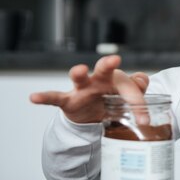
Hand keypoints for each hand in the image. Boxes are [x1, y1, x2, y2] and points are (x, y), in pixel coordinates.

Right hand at [29, 55, 148, 123]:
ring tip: (79, 70)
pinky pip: (54, 98)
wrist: (92, 116)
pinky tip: (34, 98)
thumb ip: (137, 90)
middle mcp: (99, 80)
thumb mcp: (126, 98)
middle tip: (115, 60)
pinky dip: (44, 97)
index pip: (129, 87)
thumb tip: (142, 80)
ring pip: (79, 78)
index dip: (138, 102)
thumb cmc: (111, 100)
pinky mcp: (68, 100)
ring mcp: (82, 89)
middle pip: (104, 69)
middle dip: (108, 64)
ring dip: (78, 73)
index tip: (144, 120)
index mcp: (116, 80)